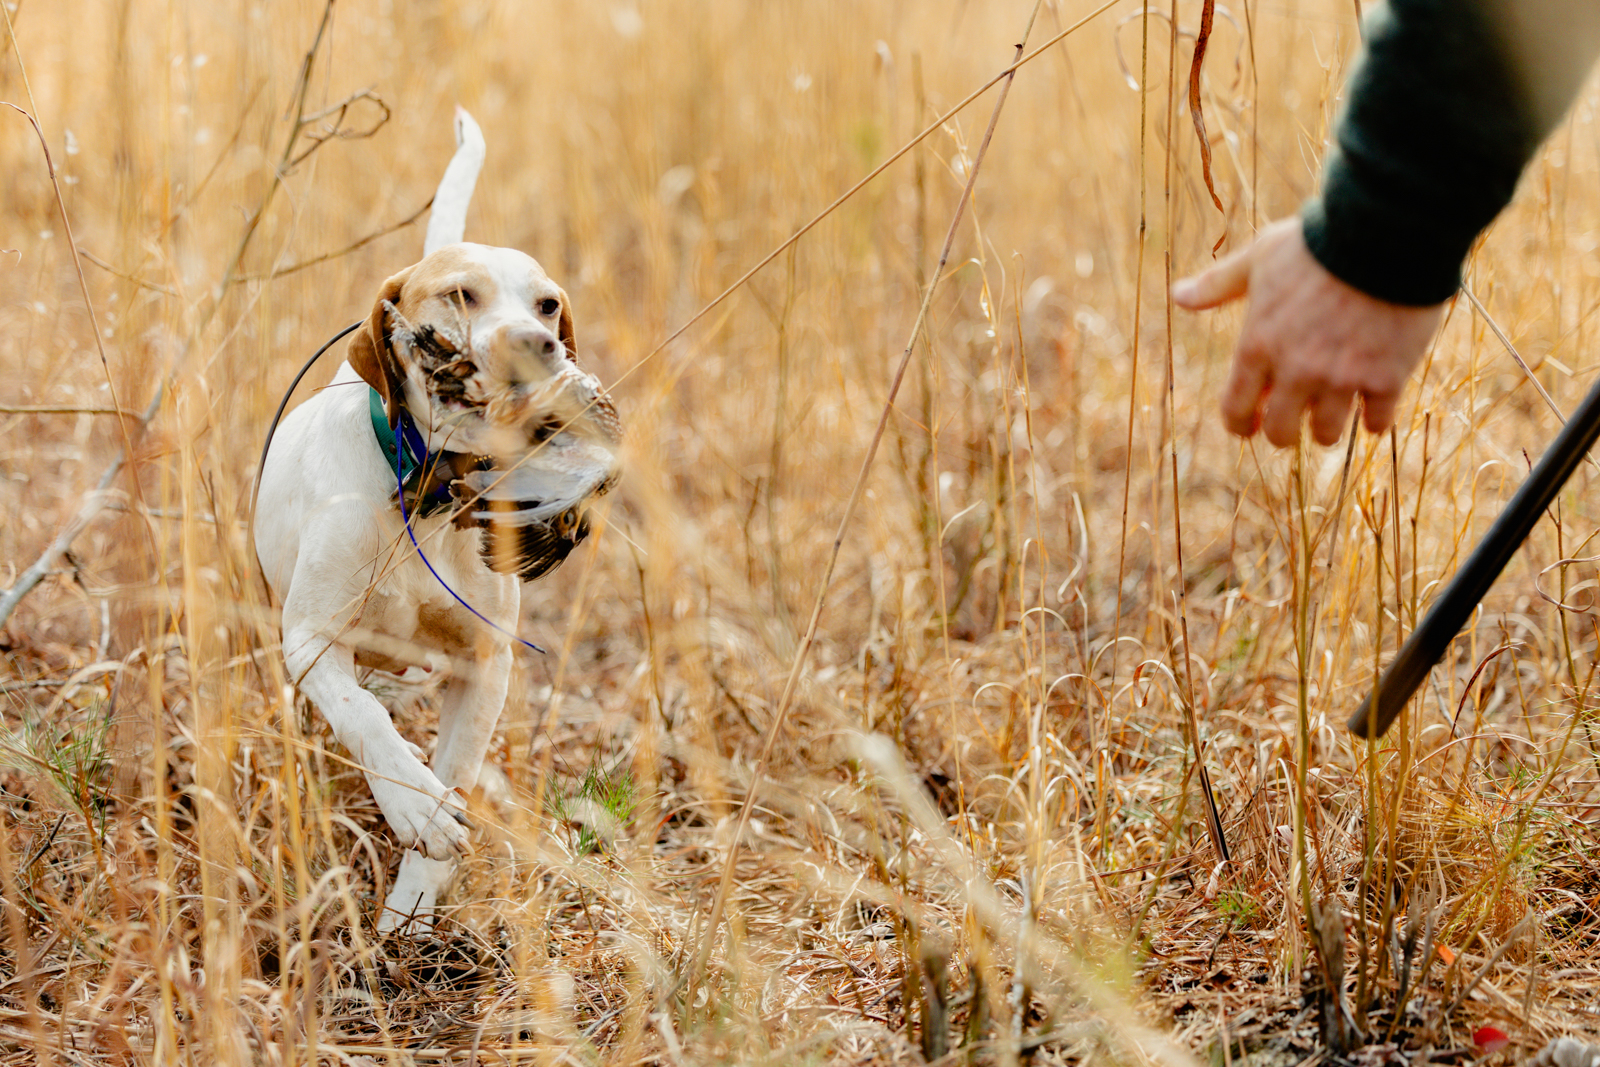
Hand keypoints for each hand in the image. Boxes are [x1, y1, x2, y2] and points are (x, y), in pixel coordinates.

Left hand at [1172, 217, 1446, 446]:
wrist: (1386, 235)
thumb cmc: (1315, 243)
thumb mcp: (1258, 258)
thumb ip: (1218, 285)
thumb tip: (1178, 296)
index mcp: (1258, 347)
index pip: (1236, 409)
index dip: (1241, 424)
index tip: (1251, 425)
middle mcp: (1295, 371)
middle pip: (1281, 432)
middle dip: (1285, 431)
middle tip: (1297, 421)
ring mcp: (1341, 378)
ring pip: (1327, 433)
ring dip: (1328, 427)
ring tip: (1336, 413)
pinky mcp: (1385, 377)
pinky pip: (1376, 421)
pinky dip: (1374, 418)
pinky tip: (1375, 406)